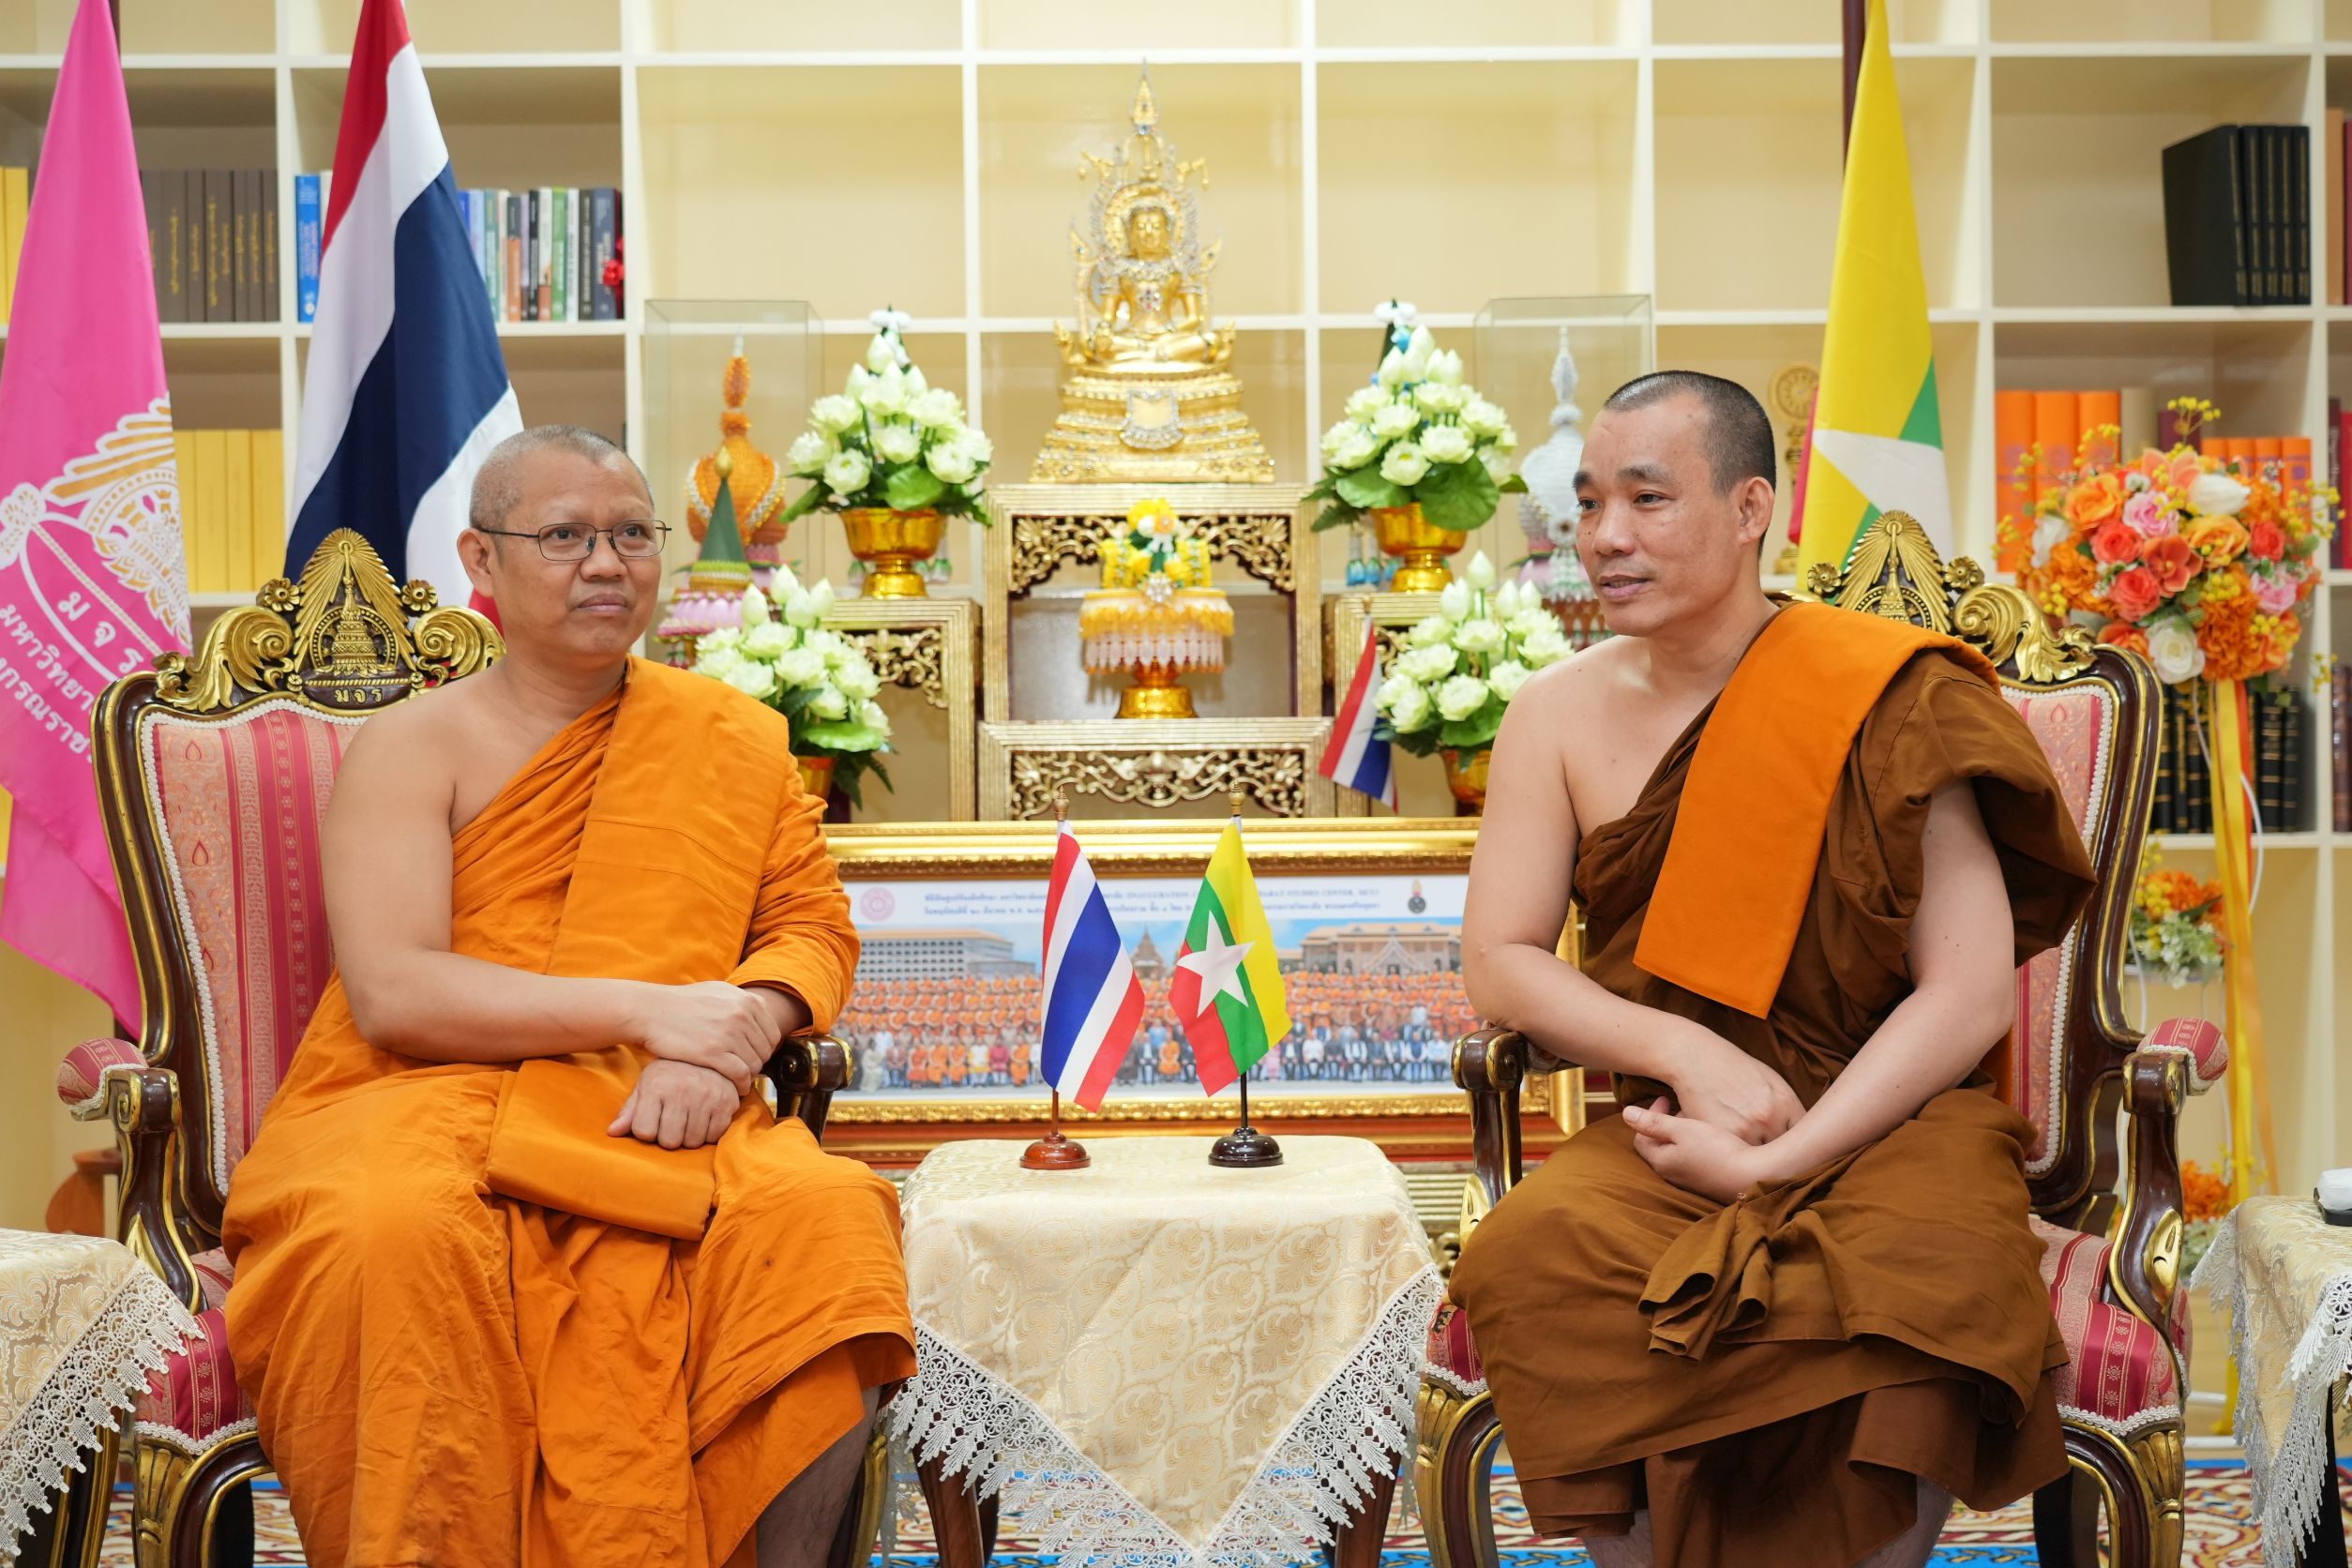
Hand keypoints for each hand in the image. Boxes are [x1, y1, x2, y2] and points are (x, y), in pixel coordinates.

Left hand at [608, 1059, 741, 1149]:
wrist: (707, 1048)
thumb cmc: (671, 1071)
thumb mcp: (647, 1083)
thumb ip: (630, 1110)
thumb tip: (612, 1133)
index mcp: (656, 1086)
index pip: (644, 1132)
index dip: (646, 1131)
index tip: (652, 1121)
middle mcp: (682, 1092)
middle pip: (669, 1141)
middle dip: (668, 1137)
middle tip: (672, 1123)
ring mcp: (707, 1097)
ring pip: (693, 1142)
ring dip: (689, 1136)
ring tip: (688, 1120)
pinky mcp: (727, 1102)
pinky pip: (714, 1136)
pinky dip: (708, 1133)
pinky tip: (704, 1118)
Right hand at [632, 981, 781, 1092]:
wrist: (650, 1010)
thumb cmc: (681, 1003)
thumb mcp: (717, 991)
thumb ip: (740, 1001)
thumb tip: (759, 1010)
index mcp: (746, 1000)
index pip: (772, 1033)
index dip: (765, 1049)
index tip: (753, 1057)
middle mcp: (741, 1014)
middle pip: (765, 1050)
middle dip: (757, 1063)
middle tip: (744, 1071)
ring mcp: (728, 1033)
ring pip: (755, 1064)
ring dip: (748, 1076)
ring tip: (738, 1080)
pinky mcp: (713, 1052)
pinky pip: (741, 1074)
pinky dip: (741, 1085)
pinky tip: (735, 1089)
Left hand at [1624, 1097, 1766, 1204]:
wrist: (1756, 1177)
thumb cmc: (1717, 1150)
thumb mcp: (1683, 1130)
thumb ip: (1654, 1122)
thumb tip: (1626, 1114)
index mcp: (1662, 1161)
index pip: (1641, 1138)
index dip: (1649, 1115)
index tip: (1666, 1099)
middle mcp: (1673, 1174)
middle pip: (1660, 1144)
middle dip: (1667, 1123)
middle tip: (1682, 1107)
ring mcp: (1692, 1179)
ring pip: (1679, 1150)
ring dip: (1684, 1132)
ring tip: (1699, 1117)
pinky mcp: (1710, 1179)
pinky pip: (1696, 1157)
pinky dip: (1698, 1142)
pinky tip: (1714, 1134)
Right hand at [1661, 1022, 1803, 1145]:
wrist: (1695, 1057)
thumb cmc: (1732, 1067)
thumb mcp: (1769, 1080)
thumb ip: (1786, 1107)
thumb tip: (1801, 1131)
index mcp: (1786, 1101)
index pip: (1804, 1136)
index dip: (1797, 1144)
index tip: (1789, 1148)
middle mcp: (1771, 1116)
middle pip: (1784, 1152)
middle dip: (1777, 1154)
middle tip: (1770, 1155)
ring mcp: (1749, 1128)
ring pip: (1760, 1158)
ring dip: (1756, 1158)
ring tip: (1750, 1157)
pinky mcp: (1725, 1135)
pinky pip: (1737, 1155)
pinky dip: (1736, 1155)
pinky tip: (1731, 1149)